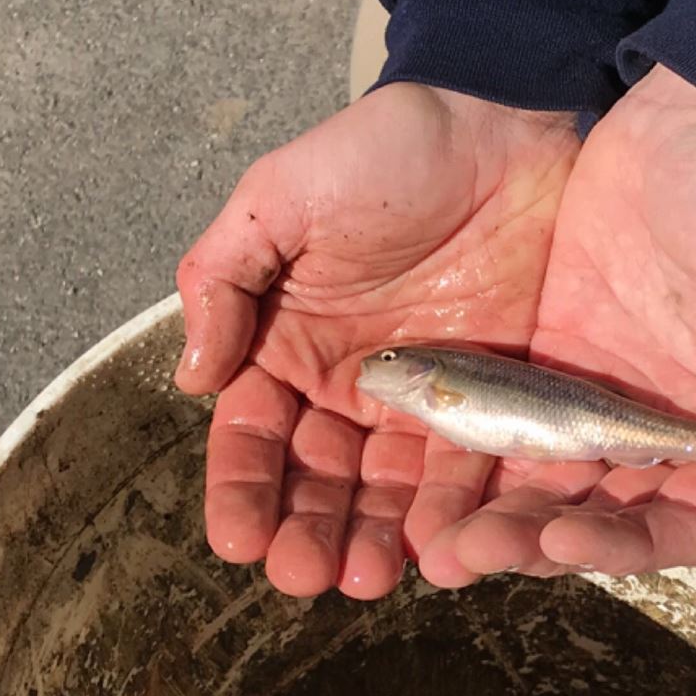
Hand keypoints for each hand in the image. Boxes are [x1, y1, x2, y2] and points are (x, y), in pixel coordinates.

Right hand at [175, 83, 577, 597]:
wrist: (505, 116)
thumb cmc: (383, 149)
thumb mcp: (279, 198)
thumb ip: (224, 281)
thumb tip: (191, 379)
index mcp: (287, 348)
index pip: (252, 438)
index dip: (241, 490)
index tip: (237, 539)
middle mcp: (349, 389)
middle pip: (319, 483)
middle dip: (307, 533)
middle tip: (305, 575)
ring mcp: (425, 402)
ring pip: (390, 493)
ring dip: (373, 541)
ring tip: (367, 579)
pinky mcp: (497, 404)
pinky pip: (471, 472)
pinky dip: (455, 515)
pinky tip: (443, 551)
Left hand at [423, 66, 695, 582]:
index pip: (680, 527)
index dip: (626, 547)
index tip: (568, 537)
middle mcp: (660, 437)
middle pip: (595, 519)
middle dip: (535, 544)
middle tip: (470, 552)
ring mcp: (593, 403)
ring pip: (536, 485)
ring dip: (489, 518)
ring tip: (429, 539)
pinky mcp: (538, 363)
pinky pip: (495, 424)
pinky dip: (459, 456)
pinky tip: (405, 473)